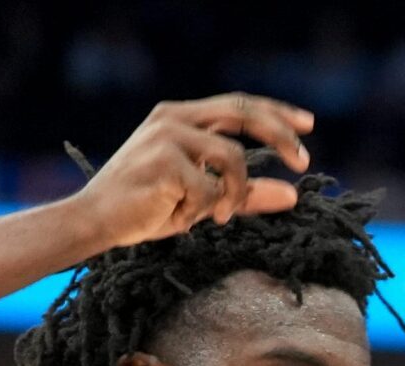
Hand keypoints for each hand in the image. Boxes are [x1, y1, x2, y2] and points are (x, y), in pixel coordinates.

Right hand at [71, 94, 314, 249]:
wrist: (96, 222)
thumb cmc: (147, 208)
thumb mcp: (203, 199)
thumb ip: (245, 193)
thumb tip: (291, 195)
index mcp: (181, 117)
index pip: (238, 104)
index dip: (276, 113)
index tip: (308, 125)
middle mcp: (174, 118)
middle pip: (242, 113)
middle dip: (280, 136)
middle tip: (303, 162)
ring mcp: (167, 136)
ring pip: (232, 159)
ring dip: (235, 194)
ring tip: (217, 216)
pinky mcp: (164, 162)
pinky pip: (210, 189)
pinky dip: (204, 210)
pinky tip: (182, 217)